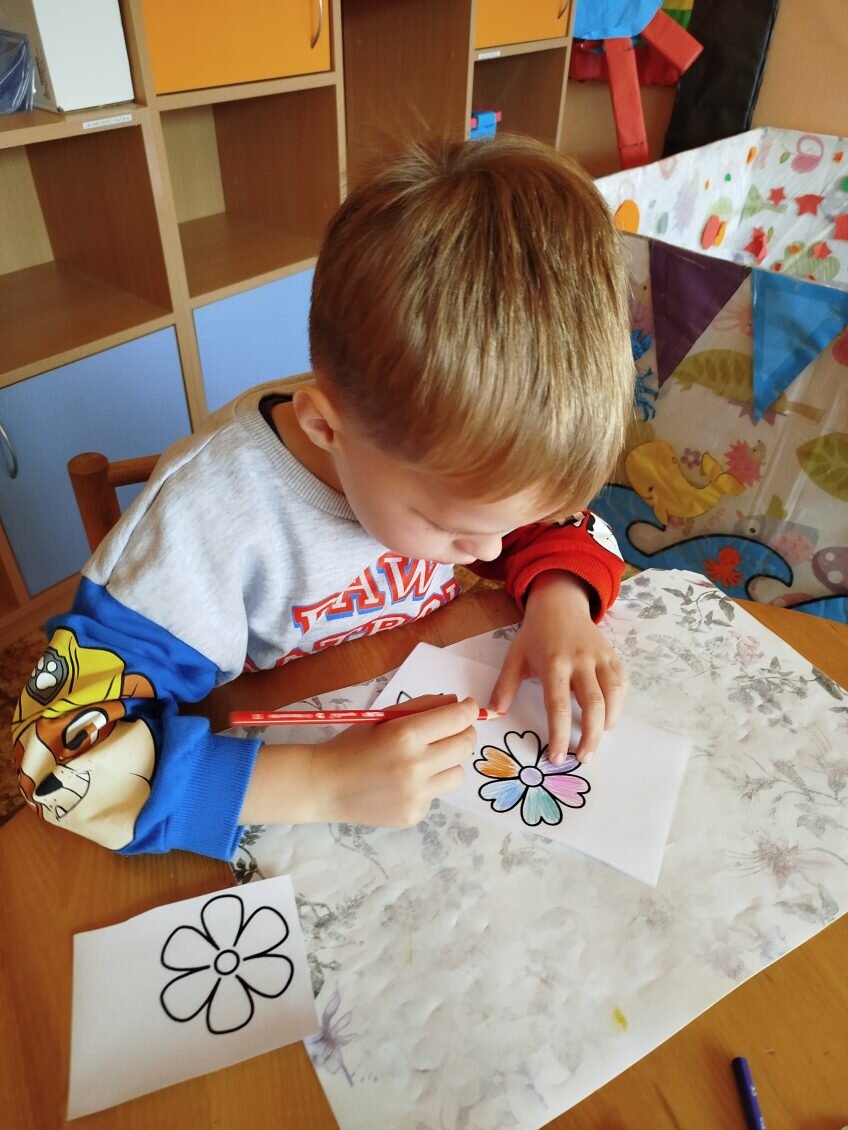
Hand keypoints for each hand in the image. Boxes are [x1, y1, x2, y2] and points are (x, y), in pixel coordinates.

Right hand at [240, 695, 477, 827]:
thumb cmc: (352, 745)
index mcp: (406, 735)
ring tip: (425, 761)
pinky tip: (403, 785)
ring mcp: (416, 795)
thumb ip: (422, 707)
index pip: (457, 719)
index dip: (469, 710)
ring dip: (448, 763)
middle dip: (465, 733)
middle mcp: (416, 765)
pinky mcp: (414, 815)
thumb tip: (457, 703)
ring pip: (458, 774)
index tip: (469, 707)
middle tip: (454, 731)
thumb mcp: (384, 718)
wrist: (324, 786)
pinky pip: (435, 795)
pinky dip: (427, 786)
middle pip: (465, 746)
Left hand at [489, 572, 626, 764]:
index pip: (558, 706)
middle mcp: (580, 661)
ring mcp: (600, 658)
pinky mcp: (613, 656)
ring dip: (608, 723)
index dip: (560, 735)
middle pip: (592, 705)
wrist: (560, 604)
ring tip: (596, 741)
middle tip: (584, 759)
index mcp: (553, 663)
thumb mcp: (515, 656)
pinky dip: (618, 705)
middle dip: (591, 737)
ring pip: (613, 695)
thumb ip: (505, 685)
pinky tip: (608, 718)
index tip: (558, 758)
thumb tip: (495, 713)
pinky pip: (621, 684)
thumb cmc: (535, 635)